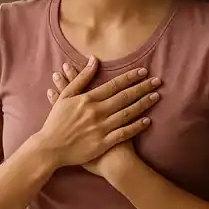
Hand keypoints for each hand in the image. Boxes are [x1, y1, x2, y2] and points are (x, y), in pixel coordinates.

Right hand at [35, 56, 161, 170]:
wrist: (50, 148)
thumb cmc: (56, 121)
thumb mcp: (65, 97)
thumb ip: (81, 78)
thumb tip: (94, 59)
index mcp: (87, 100)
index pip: (114, 85)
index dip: (130, 77)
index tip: (143, 71)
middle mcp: (96, 112)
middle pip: (124, 97)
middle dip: (142, 87)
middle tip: (157, 81)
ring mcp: (101, 128)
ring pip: (127, 114)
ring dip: (143, 104)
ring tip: (156, 96)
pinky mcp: (103, 143)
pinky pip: (123, 134)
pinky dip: (136, 127)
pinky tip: (148, 121)